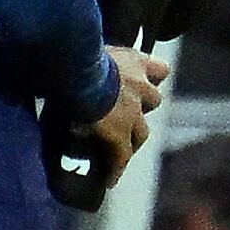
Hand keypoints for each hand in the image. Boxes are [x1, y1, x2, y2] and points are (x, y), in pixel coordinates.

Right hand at [85, 45, 171, 196]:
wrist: (73, 67)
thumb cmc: (73, 52)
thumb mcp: (87, 49)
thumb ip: (90, 57)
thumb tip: (70, 59)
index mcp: (132, 60)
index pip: (159, 69)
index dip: (152, 77)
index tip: (146, 81)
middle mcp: (139, 84)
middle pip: (154, 100)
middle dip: (143, 108)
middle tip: (128, 118)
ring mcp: (133, 111)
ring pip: (143, 131)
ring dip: (133, 138)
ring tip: (122, 149)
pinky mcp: (120, 134)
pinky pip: (121, 156)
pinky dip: (116, 168)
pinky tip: (110, 180)